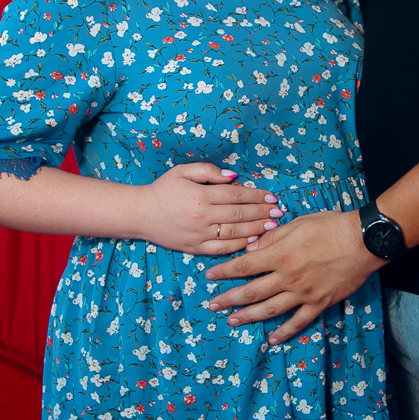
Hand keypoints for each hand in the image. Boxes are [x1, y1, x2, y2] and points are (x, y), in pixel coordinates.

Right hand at [135, 163, 281, 256]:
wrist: (140, 214)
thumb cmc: (163, 190)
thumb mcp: (183, 172)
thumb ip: (208, 171)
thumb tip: (234, 176)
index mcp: (201, 195)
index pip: (236, 195)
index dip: (256, 196)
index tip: (272, 197)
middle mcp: (203, 216)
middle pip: (239, 214)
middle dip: (262, 212)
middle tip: (278, 212)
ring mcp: (200, 234)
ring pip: (234, 232)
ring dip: (256, 229)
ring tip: (272, 226)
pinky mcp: (196, 248)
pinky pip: (222, 248)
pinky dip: (239, 245)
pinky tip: (253, 241)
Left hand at [204, 209, 384, 344]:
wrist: (363, 242)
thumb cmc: (330, 227)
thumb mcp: (297, 224)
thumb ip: (272, 238)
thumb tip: (251, 249)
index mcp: (279, 255)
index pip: (244, 266)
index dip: (224, 272)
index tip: (209, 276)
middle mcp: (287, 277)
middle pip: (251, 291)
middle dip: (229, 299)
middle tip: (213, 305)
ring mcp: (303, 293)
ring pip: (270, 309)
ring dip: (248, 316)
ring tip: (233, 320)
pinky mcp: (319, 303)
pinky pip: (299, 321)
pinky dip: (285, 332)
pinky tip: (272, 339)